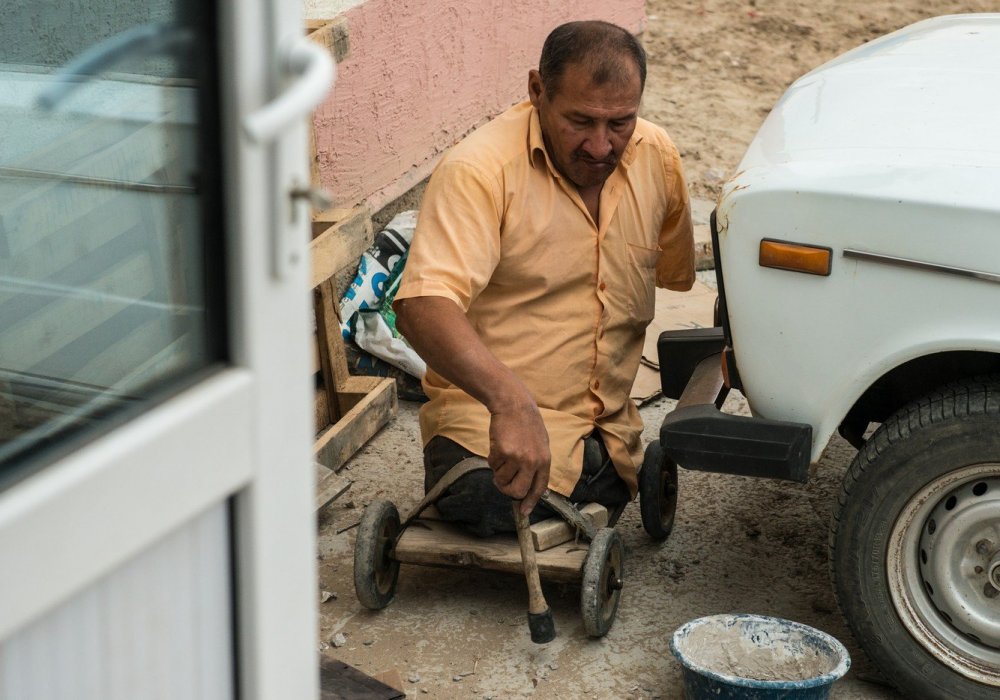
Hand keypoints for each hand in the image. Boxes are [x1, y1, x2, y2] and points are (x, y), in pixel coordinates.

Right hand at [487, 400, 550, 515]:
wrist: (514, 405)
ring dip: (498, 472)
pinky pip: (493, 466)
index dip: (530, 501)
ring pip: (502, 480)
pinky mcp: (503, 452)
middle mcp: (533, 462)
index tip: (523, 511)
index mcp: (545, 461)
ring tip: (501, 456)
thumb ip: (536, 464)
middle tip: (501, 483)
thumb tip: (529, 486)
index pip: (539, 488)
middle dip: (507, 490)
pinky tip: (497, 446)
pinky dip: (492, 459)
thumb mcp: (540, 444)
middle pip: (518, 491)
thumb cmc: (526, 424)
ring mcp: (518, 457)